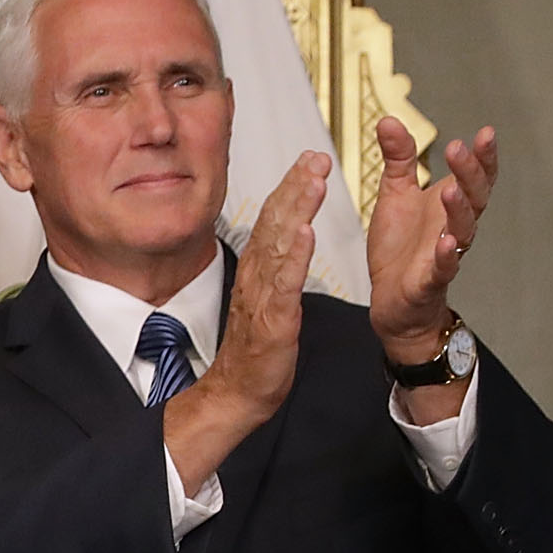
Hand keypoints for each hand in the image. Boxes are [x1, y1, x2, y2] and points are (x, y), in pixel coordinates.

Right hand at [164, 151, 325, 494]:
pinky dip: (294, 256)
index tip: (308, 160)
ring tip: (314, 179)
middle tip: (316, 156)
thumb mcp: (266, 305)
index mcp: (257, 275)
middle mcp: (256, 280)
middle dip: (297, 187)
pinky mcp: (273, 321)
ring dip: (297, 210)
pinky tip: (304, 231)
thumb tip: (284, 246)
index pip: (274, 223)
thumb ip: (274, 274)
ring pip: (280, 246)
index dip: (291, 189)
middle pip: (276, 225)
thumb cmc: (254, 357)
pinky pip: (284, 284)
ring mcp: (263, 299)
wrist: (236, 396)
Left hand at [368, 119, 497, 353]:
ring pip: (464, 228)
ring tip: (451, 189)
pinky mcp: (431, 279)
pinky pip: (444, 267)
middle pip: (475, 196)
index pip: (476, 175)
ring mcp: (446, 253)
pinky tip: (446, 242)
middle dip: (470, 172)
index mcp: (450, 203)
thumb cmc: (400, 246)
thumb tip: (390, 121)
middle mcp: (455, 225)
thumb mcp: (395, 195)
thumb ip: (398, 160)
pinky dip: (446, 255)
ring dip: (459, 208)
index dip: (483, 156)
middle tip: (459, 149)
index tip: (485, 132)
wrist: (391, 298)